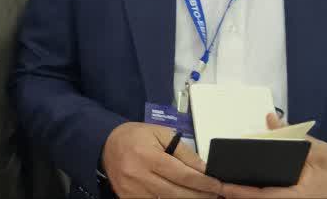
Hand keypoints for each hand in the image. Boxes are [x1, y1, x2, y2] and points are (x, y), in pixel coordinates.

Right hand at [101, 122, 221, 197]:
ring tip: (201, 195)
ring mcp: (132, 190)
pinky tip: (182, 196)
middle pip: (178, 193)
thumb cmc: (135, 136)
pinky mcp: (128, 198)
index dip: (205, 183)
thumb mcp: (162, 134)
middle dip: (201, 195)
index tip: (220, 187)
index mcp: (147, 156)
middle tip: (217, 194)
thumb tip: (205, 170)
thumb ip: (184, 153)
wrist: (105, 144)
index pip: (183, 175)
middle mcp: (138, 175)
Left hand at [220, 113, 326, 197]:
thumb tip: (271, 119)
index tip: (222, 185)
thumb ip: (294, 137)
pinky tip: (239, 186)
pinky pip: (265, 198)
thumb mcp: (320, 153)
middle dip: (236, 192)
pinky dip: (252, 193)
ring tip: (223, 183)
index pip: (261, 197)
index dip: (239, 191)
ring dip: (242, 193)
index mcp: (297, 196)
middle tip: (215, 182)